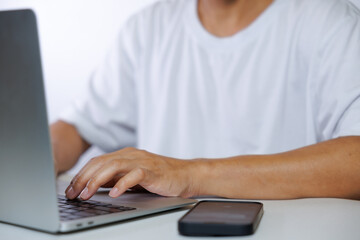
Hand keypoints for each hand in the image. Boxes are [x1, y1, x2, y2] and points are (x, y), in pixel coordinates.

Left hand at [65, 147, 197, 199]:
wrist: (185, 174)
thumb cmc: (159, 177)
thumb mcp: (132, 177)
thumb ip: (115, 177)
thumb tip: (92, 186)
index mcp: (124, 155)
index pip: (97, 162)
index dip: (81, 175)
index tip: (70, 190)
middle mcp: (131, 155)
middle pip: (101, 162)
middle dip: (83, 178)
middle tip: (73, 194)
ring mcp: (142, 162)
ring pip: (114, 165)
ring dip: (97, 180)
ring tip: (87, 194)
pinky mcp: (152, 171)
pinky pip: (135, 175)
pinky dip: (122, 184)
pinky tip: (114, 194)